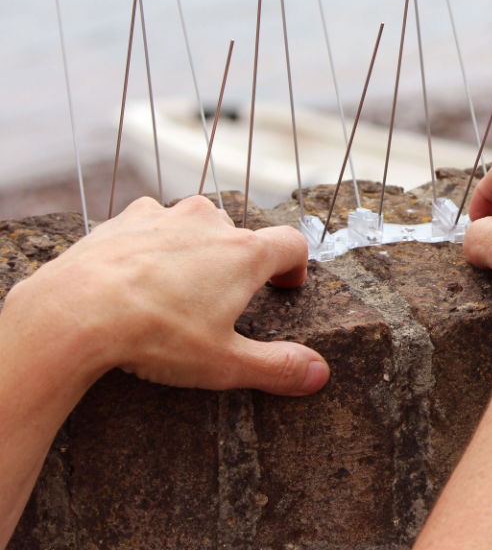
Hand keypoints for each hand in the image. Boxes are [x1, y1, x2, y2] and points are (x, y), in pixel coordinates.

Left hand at [5, 195, 329, 395]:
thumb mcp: (224, 362)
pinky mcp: (129, 217)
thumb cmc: (155, 335)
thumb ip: (278, 366)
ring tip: (179, 287)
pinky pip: (155, 223)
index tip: (286, 286)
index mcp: (243, 254)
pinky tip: (140, 273)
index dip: (296, 265)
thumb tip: (320, 373)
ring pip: (198, 226)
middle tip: (224, 300)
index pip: (292, 242)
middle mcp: (210, 223)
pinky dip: (157, 243)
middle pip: (241, 236)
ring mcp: (168, 216)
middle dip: (239, 264)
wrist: (73, 310)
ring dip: (198, 250)